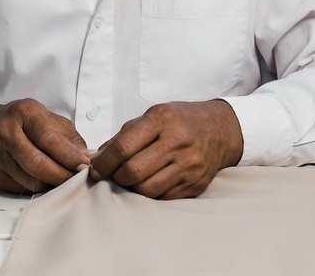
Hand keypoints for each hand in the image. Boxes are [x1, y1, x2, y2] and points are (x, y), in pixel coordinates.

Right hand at [0, 99, 91, 194]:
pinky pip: (21, 188)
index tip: (84, 166)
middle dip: (62, 175)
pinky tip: (44, 180)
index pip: (48, 139)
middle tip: (77, 179)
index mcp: (24, 113)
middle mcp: (5, 132)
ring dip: (51, 185)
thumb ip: (71, 140)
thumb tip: (90, 160)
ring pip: (30, 180)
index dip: (69, 156)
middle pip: (37, 163)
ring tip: (63, 180)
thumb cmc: (27, 121)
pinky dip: (37, 188)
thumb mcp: (51, 120)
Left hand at [89, 100, 242, 199]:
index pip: (123, 148)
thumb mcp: (151, 117)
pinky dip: (150, 194)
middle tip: (111, 177)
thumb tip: (94, 158)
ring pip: (147, 189)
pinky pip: (163, 197)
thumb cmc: (179, 121)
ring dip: (131, 188)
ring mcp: (189, 164)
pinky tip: (148, 184)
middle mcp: (177, 142)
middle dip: (115, 178)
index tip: (95, 170)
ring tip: (129, 181)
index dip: (104, 163)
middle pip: (133, 171)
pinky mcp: (196, 183)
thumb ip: (122, 137)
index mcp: (161, 120)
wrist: (220, 129)